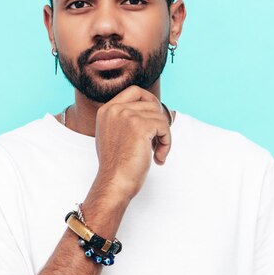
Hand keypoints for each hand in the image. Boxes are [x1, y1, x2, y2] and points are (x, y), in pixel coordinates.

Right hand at [94, 85, 171, 200]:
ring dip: (163, 136)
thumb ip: (125, 119)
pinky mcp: (140, 126)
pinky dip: (167, 143)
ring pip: (160, 116)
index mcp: (106, 110)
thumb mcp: (114, 134)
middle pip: (151, 103)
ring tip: (157, 153)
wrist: (114, 182)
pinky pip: (164, 127)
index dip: (150, 102)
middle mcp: (115, 109)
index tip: (156, 119)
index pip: (135, 91)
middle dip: (159, 122)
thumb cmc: (117, 165)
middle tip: (158, 140)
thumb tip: (152, 109)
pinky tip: (159, 157)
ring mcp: (127, 116)